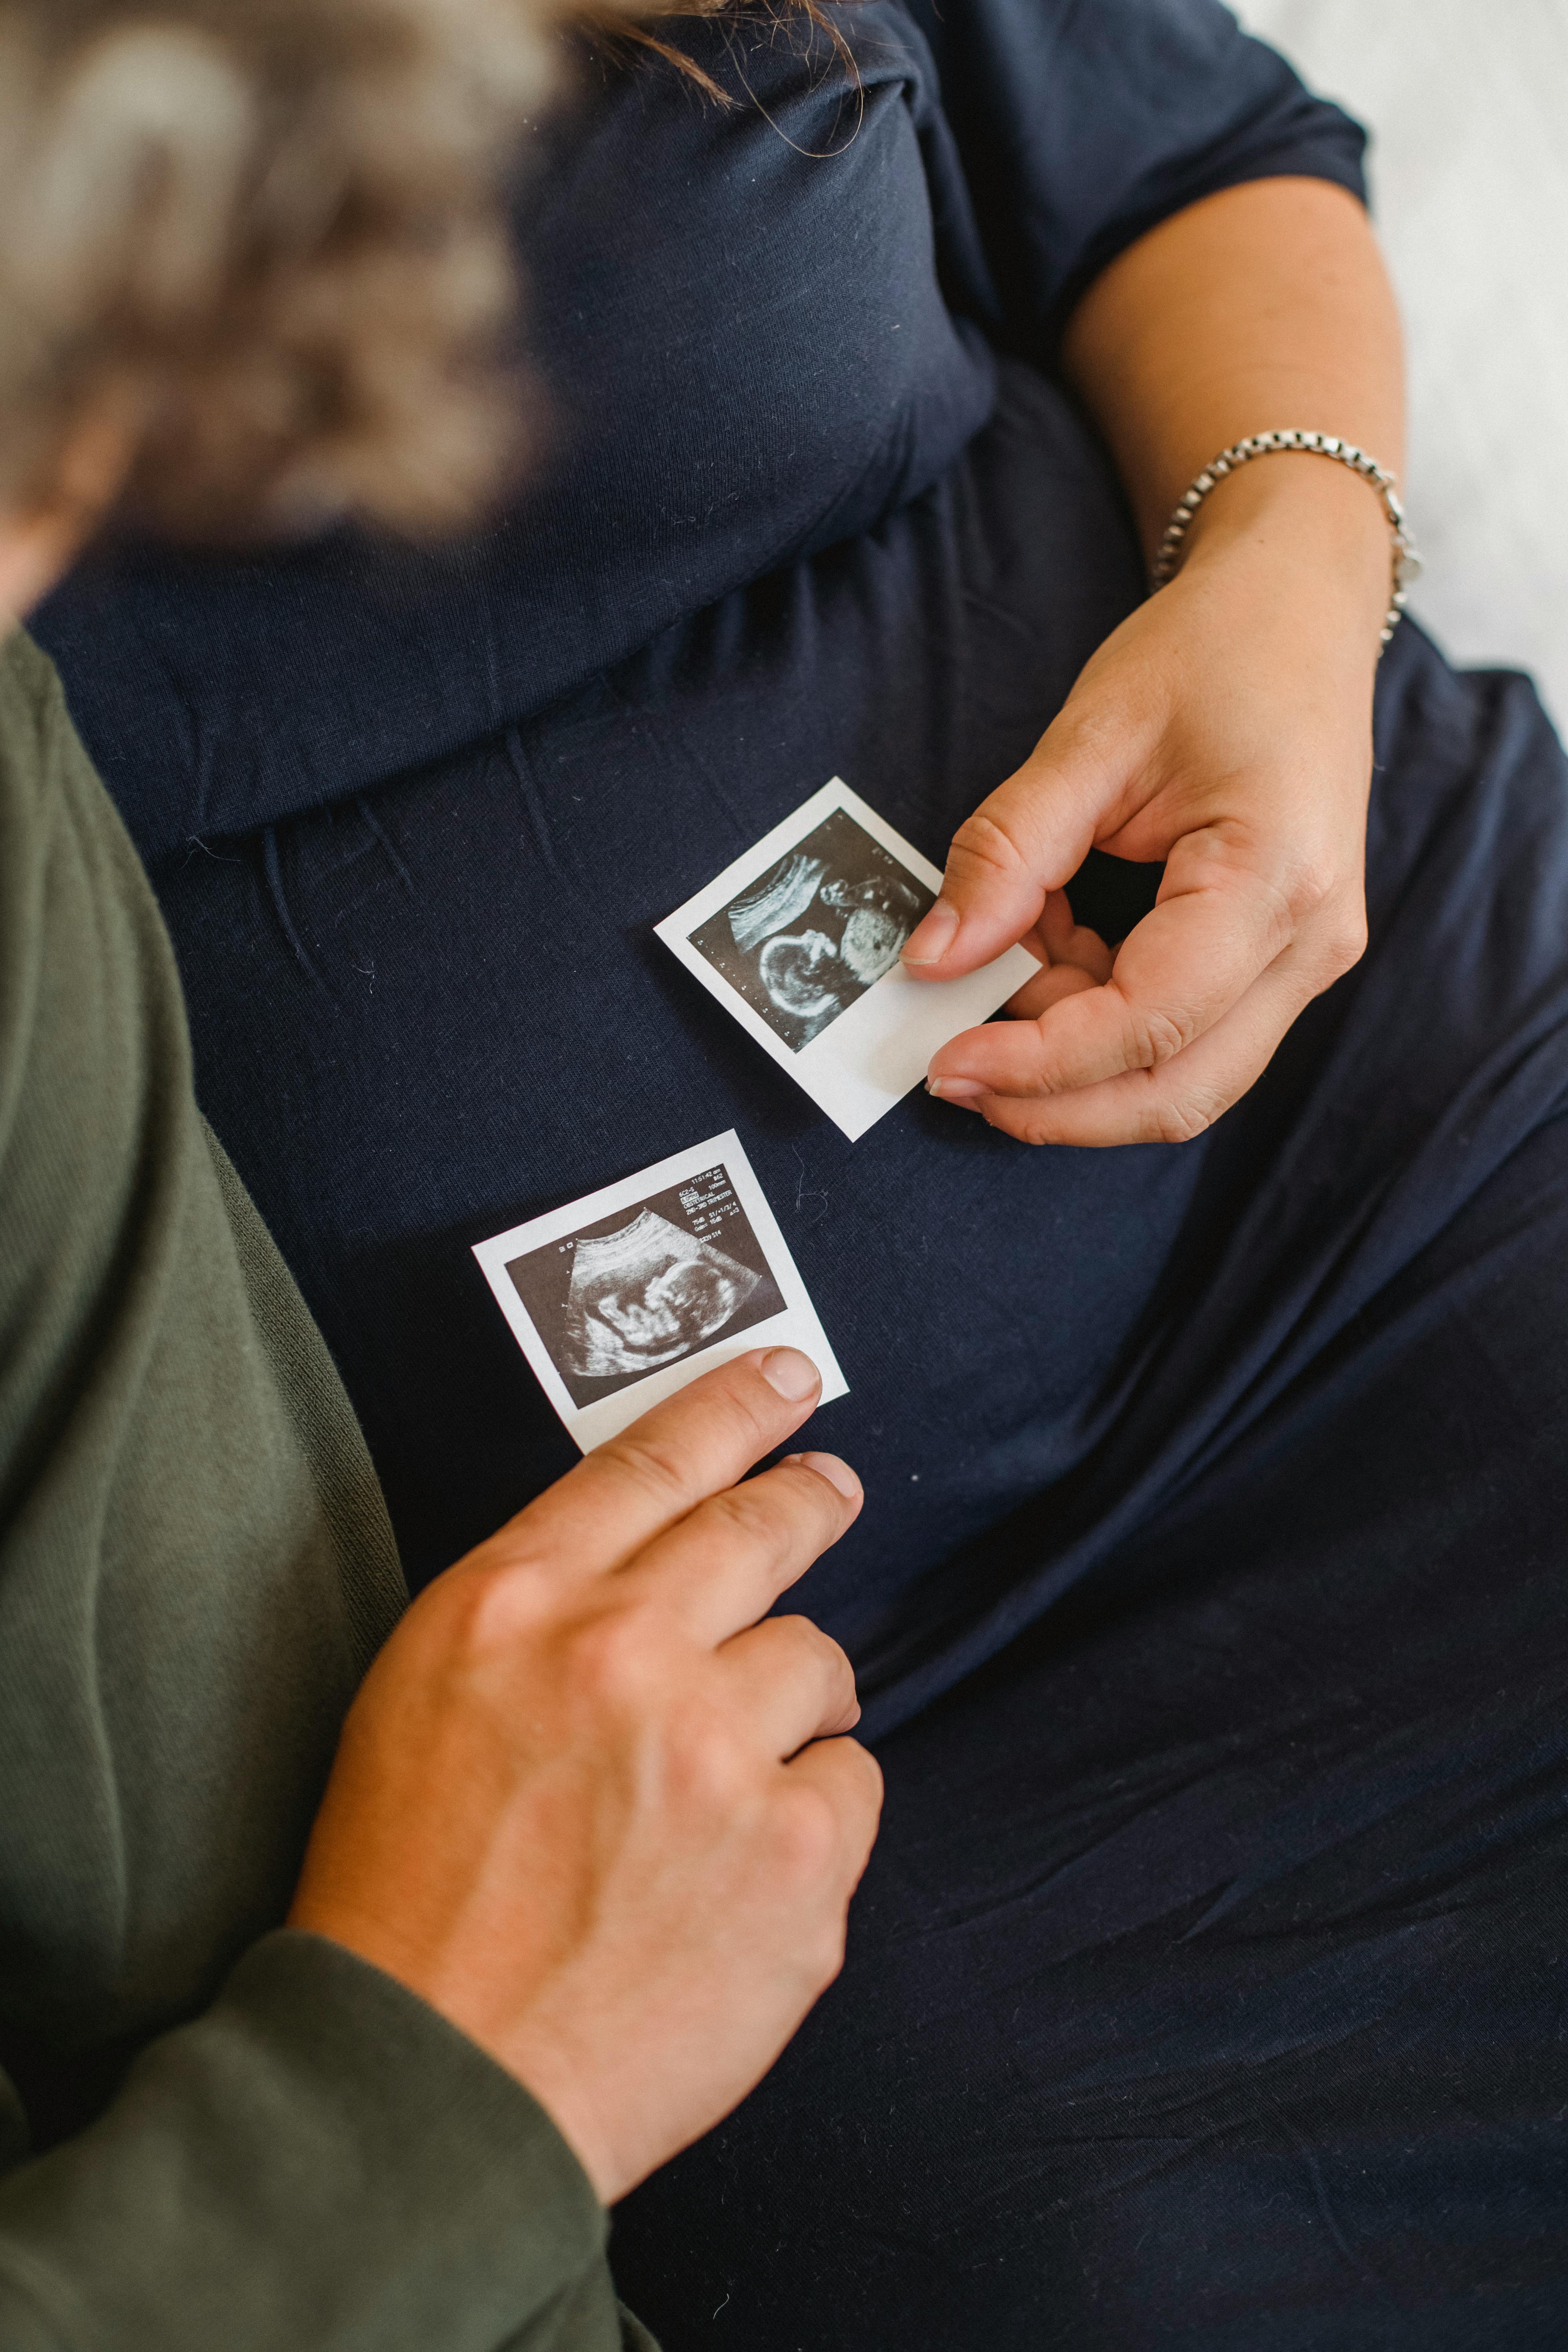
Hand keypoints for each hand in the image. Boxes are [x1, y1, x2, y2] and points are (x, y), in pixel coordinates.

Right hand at [288, 1348, 879, 2205]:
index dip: (734, 1405)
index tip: (788, 1377)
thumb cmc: (407, 1894)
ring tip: (725, 1785)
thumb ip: (539, 1612)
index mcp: (516, 1608)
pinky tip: (741, 1873)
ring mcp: (720, 1756)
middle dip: (808, 1499)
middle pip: (764, 1528)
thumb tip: (657, 1556)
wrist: (431, 2084)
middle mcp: (625, 1656)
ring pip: (820, 1665)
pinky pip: (851, 1785)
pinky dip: (810, 1817)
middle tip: (829, 1491)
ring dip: (790, 1707)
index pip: (652, 1461)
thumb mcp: (424, 1699)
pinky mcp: (796, 1861)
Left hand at [903, 460, 1387, 1144]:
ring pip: (1179, 1077)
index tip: (944, 1061)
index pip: (1147, 1022)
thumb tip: (931, 959)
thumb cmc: (1214, 651)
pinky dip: (1099, 1018)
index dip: (1038, 1062)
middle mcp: (1313, 941)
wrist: (1299, 609)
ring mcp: (1306, 959)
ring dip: (1073, 1055)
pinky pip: (1183, 1034)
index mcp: (1278, 877)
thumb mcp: (1091, 737)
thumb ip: (1007, 853)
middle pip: (1176, 1090)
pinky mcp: (1280, 961)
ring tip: (1010, 959)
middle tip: (950, 1070)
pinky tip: (1055, 946)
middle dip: (1054, 1103)